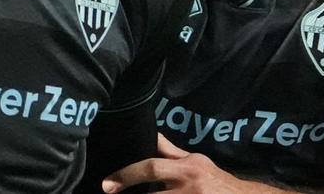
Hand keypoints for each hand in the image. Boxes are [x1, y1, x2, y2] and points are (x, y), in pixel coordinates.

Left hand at [102, 134, 282, 192]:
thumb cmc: (216, 180)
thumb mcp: (196, 161)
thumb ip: (171, 153)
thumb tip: (150, 135)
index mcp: (186, 169)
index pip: (151, 167)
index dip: (126, 175)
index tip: (107, 185)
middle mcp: (190, 186)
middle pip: (152, 192)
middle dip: (132, 189)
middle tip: (111, 192)